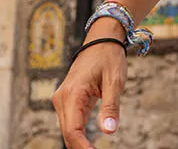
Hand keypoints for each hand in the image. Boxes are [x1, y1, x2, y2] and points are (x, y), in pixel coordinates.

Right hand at [53, 32, 126, 146]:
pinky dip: (79, 135)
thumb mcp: (115, 81)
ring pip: (68, 130)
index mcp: (73, 93)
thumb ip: (111, 107)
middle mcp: (62, 98)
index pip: (73, 131)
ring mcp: (63, 99)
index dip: (83, 148)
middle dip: (81, 148)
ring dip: (79, 143)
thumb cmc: (109, 57)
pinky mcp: (68, 100)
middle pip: (68, 133)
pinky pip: (72, 122)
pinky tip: (90, 145)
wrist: (101, 39)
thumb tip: (109, 131)